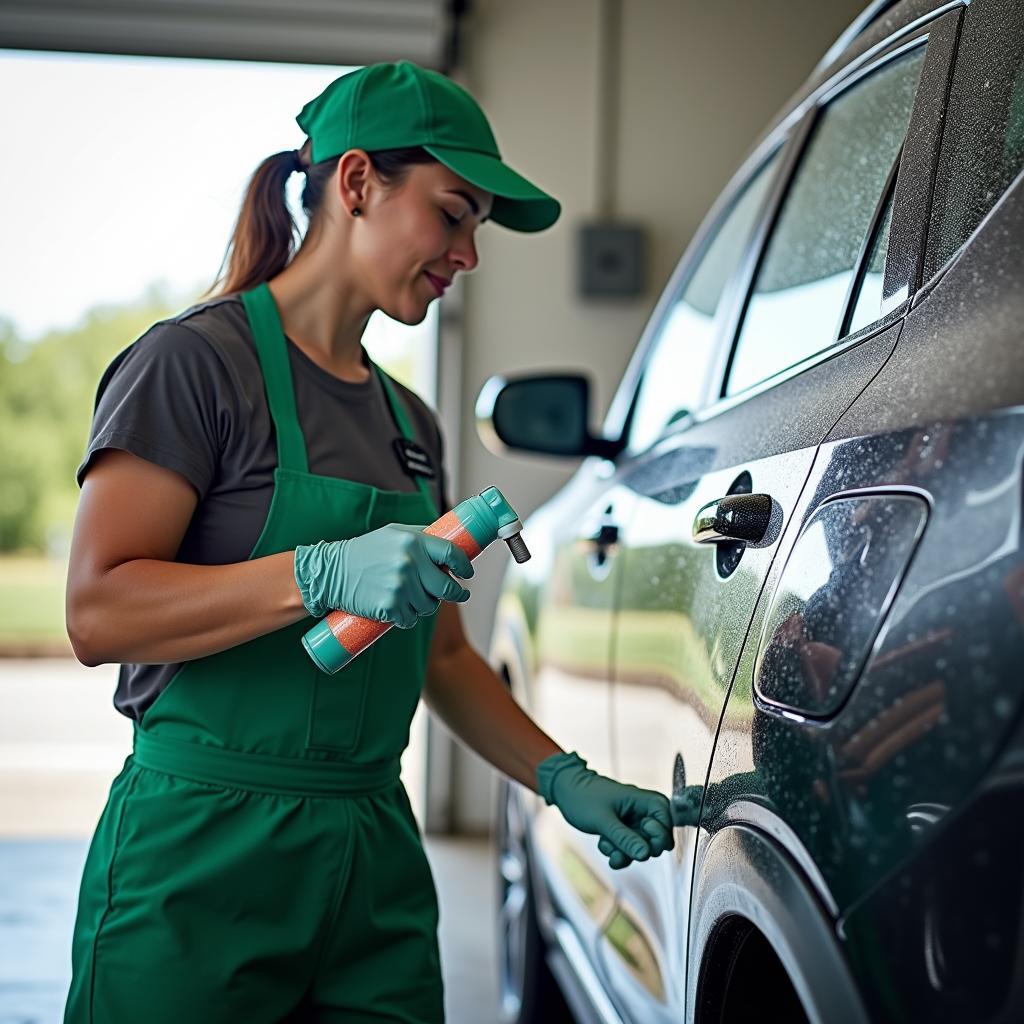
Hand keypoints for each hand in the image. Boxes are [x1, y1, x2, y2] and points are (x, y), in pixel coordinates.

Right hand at [293, 523, 473, 626]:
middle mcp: (410, 562)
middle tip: (458, 594)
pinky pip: (410, 619)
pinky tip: (397, 609)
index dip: (464, 566)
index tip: (467, 574)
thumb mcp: (394, 533)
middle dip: (455, 593)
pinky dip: (406, 618)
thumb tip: (450, 544)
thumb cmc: (365, 551)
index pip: (452, 554)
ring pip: (429, 606)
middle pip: (446, 587)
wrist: (332, 572)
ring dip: (425, 606)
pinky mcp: (389, 606)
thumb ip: (421, 537)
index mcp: (414, 541)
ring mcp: (400, 586)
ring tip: (410, 598)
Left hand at [537, 751, 673, 869]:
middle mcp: (640, 812)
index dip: (658, 834)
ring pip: (641, 847)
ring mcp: (631, 822)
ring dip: (625, 853)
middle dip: (639, 849)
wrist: (564, 791)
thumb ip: (624, 838)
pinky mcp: (622, 831)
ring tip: (606, 847)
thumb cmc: (583, 797)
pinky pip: (628, 849)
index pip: (666, 820)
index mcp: (642, 800)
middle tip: (622, 848)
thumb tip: (646, 854)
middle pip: (656, 838)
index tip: (643, 836)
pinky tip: (604, 846)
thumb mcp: (603, 820)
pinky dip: (618, 852)